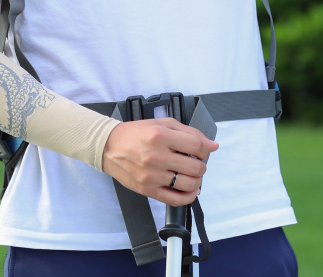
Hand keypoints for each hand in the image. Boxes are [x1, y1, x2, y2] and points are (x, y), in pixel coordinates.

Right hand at [101, 118, 218, 205]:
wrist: (109, 147)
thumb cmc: (136, 133)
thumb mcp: (162, 123)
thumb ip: (189, 132)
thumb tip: (213, 145)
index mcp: (161, 136)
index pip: (197, 146)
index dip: (205, 149)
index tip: (203, 150)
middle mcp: (157, 156)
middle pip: (195, 167)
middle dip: (201, 165)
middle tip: (195, 162)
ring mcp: (153, 176)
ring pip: (189, 185)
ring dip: (197, 180)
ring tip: (191, 174)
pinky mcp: (148, 190)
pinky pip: (176, 200)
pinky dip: (189, 197)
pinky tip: (189, 189)